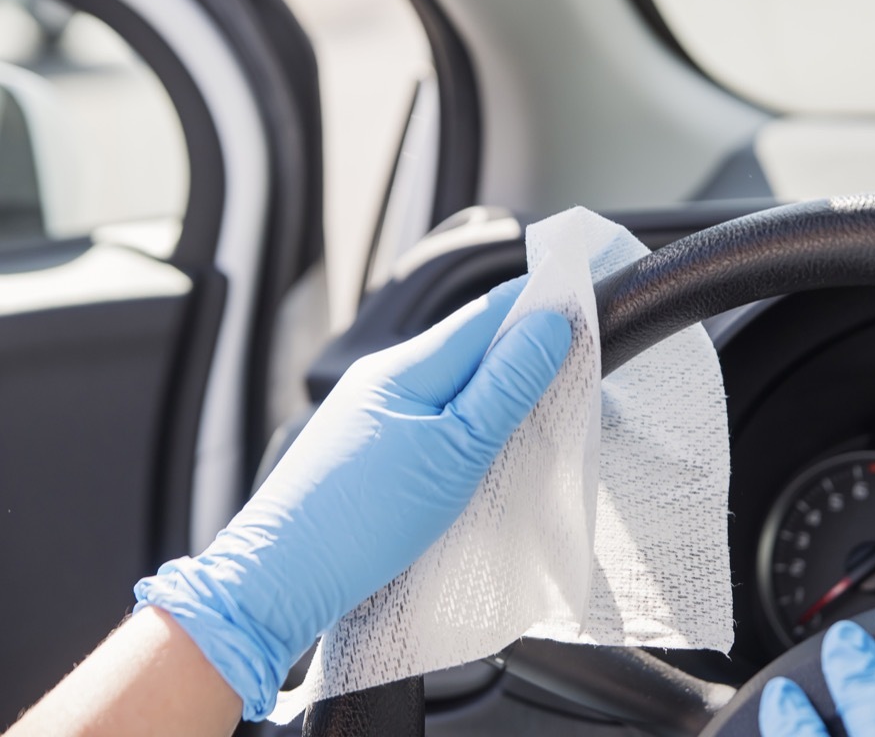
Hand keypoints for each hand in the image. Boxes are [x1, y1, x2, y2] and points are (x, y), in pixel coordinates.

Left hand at [134, 277, 571, 719]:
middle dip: (520, 350)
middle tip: (572, 365)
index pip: (485, 314)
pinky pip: (428, 416)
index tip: (582, 308)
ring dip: (493, 388)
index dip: (535, 306)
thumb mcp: (456, 452)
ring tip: (534, 407)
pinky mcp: (363, 448)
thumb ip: (506, 386)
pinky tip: (478, 447)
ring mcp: (368, 412)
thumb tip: (550, 325)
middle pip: (468, 346)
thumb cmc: (363, 521)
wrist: (277, 582)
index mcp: (406, 367)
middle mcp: (382, 378)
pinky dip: (464, 421)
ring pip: (448, 383)